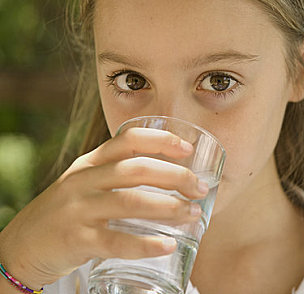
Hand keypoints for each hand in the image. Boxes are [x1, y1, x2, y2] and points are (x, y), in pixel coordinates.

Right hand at [0, 127, 208, 289]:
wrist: (22, 245)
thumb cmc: (69, 212)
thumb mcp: (87, 183)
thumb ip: (119, 175)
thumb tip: (172, 177)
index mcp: (90, 162)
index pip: (129, 139)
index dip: (162, 140)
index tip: (188, 149)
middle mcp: (84, 180)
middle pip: (137, 169)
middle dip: (176, 176)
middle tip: (200, 188)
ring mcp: (78, 209)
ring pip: (131, 202)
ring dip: (169, 207)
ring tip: (193, 214)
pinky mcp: (76, 240)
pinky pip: (116, 241)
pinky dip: (146, 244)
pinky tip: (168, 245)